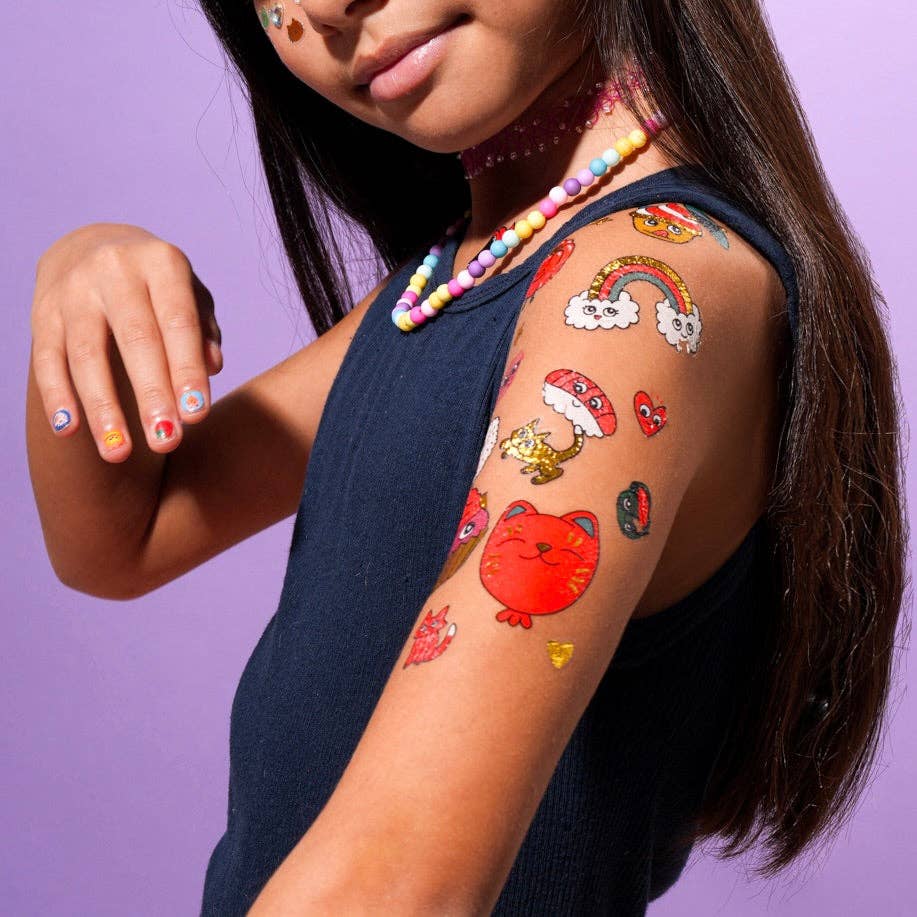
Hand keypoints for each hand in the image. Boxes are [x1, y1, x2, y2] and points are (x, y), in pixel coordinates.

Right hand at [30, 222, 221, 461]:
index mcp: (162, 262)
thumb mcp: (191, 296)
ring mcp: (74, 289)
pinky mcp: (42, 311)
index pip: (179, 322)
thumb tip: (213, 366)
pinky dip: (57, 396)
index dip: (187, 370)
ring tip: (118, 453)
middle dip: (151, 395)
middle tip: (167, 442)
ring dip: (103, 408)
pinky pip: (48, 358)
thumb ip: (205, 331)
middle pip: (135, 340)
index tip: (196, 416)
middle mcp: (116, 268)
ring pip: (86, 355)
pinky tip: (68, 430)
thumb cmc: (160, 287)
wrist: (95, 246)